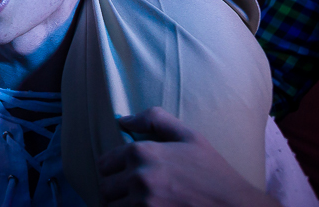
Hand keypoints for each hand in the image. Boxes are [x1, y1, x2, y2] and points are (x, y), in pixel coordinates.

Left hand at [98, 107, 277, 206]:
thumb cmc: (214, 173)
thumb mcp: (189, 136)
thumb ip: (153, 119)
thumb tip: (122, 120)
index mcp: (141, 152)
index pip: (104, 163)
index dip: (115, 170)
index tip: (128, 176)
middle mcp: (138, 177)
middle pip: (104, 187)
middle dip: (116, 190)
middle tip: (135, 193)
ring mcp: (143, 203)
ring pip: (111, 206)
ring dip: (122, 206)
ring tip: (142, 204)